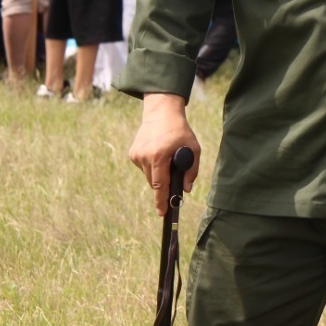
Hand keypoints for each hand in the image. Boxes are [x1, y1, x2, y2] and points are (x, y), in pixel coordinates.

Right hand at [128, 94, 201, 216]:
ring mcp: (136, 155)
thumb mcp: (193, 148)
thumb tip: (186, 190)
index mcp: (159, 155)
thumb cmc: (180, 131)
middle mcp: (144, 156)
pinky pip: (144, 168)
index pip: (160, 184)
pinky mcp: (132, 153)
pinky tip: (158, 153)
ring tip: (167, 158)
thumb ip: (191, 170)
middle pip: (154, 183)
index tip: (162, 212)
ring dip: (158, 174)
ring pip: (149, 176)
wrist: (161, 113)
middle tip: (174, 179)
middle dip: (164, 186)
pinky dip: (152, 166)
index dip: (161, 200)